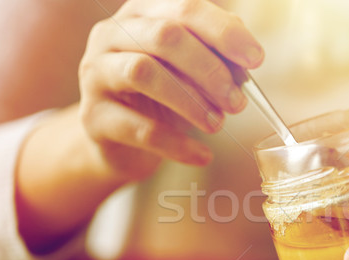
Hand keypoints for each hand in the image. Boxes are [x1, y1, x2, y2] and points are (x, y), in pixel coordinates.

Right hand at [78, 0, 263, 178]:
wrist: (120, 140)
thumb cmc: (160, 97)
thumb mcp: (188, 72)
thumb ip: (215, 59)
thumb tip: (246, 64)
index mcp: (142, 14)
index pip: (185, 9)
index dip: (224, 32)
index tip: (256, 59)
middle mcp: (111, 35)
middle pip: (165, 36)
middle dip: (210, 69)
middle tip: (237, 101)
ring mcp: (95, 73)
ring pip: (144, 72)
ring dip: (191, 101)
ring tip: (218, 124)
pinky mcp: (93, 117)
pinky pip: (139, 129)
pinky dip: (177, 144)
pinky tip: (202, 155)